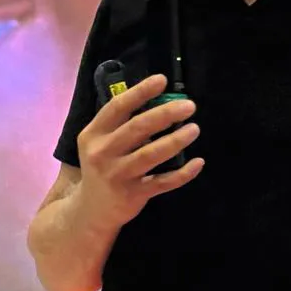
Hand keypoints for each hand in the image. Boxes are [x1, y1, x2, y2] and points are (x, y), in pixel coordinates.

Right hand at [73, 73, 203, 231]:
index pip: (117, 107)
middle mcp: (103, 153)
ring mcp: (118, 175)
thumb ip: (121, 123)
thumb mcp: (100, 143)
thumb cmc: (103, 166)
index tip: (162, 80)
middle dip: (165, 114)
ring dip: (175, 140)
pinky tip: (198, 162)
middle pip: (137, 129)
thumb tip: (159, 99)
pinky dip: (182, 173)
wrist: (91, 210)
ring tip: (194, 129)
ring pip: (151, 155)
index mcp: (94, 134)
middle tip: (189, 105)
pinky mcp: (133, 195)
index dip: (140, 92)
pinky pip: (162, 182)